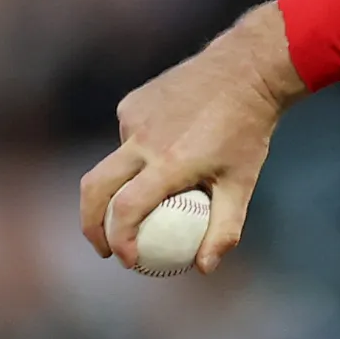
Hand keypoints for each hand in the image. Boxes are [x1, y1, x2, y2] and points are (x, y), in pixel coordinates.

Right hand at [80, 3, 308, 273]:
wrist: (247, 69)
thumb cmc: (249, 130)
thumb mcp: (244, 181)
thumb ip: (225, 227)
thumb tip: (204, 268)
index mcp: (172, 161)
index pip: (127, 209)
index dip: (119, 240)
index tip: (125, 260)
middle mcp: (145, 139)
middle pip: (95, 189)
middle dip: (90, 225)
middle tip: (104, 248)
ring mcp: (134, 117)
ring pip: (114, 163)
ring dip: (122, 185)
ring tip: (153, 192)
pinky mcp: (131, 102)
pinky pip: (126, 138)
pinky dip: (137, 153)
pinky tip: (168, 146)